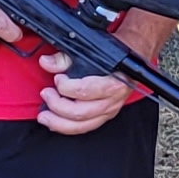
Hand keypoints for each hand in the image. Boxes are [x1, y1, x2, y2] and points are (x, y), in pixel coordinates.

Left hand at [34, 14, 164, 134]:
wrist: (134, 55)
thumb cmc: (114, 53)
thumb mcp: (89, 50)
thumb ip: (65, 58)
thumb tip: (46, 62)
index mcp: (112, 83)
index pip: (84, 91)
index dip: (65, 87)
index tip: (57, 78)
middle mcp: (112, 100)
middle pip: (81, 112)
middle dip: (57, 106)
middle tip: (46, 94)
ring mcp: (109, 111)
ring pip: (82, 125)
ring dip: (59, 123)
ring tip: (44, 116)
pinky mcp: (104, 117)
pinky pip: (85, 128)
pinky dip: (67, 127)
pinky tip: (55, 122)